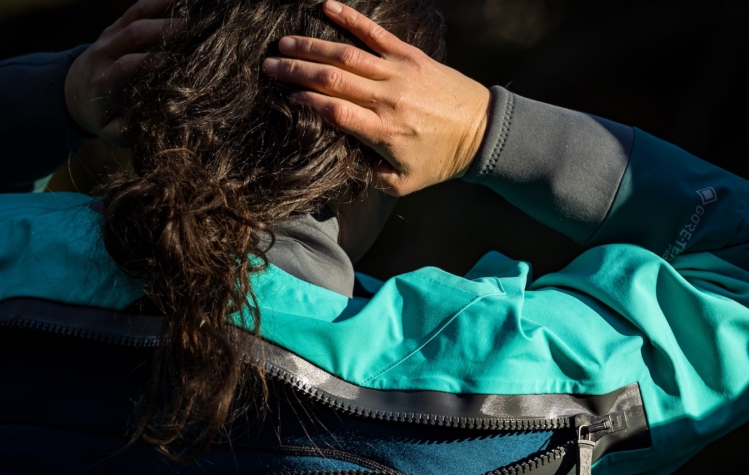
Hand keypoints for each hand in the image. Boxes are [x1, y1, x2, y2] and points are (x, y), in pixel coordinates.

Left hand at [64, 0, 182, 143]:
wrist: (71, 91)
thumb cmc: (99, 114)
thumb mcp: (110, 131)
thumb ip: (128, 129)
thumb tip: (153, 122)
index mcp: (103, 80)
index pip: (126, 66)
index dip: (148, 61)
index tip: (173, 61)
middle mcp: (105, 52)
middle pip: (133, 34)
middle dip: (161, 29)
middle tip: (191, 28)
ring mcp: (110, 35)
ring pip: (136, 14)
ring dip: (163, 7)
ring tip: (191, 5)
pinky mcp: (118, 25)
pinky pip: (139, 7)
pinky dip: (160, 1)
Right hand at [262, 0, 491, 196]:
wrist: (482, 132)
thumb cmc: (439, 161)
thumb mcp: (402, 183)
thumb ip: (368, 175)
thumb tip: (336, 160)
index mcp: (383, 132)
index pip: (335, 112)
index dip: (306, 102)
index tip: (284, 97)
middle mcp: (388, 99)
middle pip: (332, 80)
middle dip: (295, 71)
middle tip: (267, 65)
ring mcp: (399, 73)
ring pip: (346, 55)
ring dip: (311, 47)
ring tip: (283, 44)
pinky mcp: (411, 56)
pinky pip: (375, 33)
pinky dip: (349, 18)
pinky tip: (325, 6)